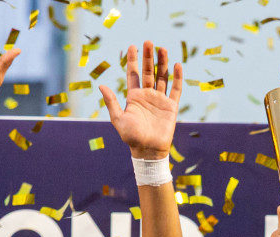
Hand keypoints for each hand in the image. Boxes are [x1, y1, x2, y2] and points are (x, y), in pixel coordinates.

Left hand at [101, 42, 182, 160]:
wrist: (148, 151)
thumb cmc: (131, 137)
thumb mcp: (118, 119)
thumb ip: (111, 102)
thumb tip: (101, 86)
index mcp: (134, 97)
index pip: (133, 74)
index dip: (133, 60)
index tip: (133, 46)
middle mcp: (147, 95)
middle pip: (148, 71)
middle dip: (148, 57)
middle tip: (148, 42)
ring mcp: (160, 100)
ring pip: (162, 77)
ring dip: (162, 63)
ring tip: (162, 49)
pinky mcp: (171, 107)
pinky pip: (175, 89)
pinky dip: (177, 78)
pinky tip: (177, 65)